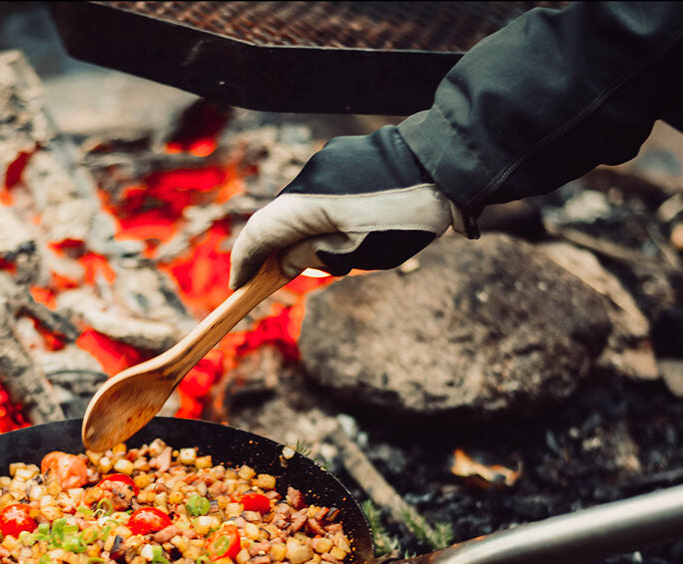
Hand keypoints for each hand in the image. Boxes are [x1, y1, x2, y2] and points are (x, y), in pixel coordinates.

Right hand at [229, 125, 474, 288]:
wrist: (447, 164)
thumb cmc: (405, 215)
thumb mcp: (359, 252)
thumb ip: (314, 257)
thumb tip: (286, 259)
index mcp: (307, 203)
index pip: (258, 234)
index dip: (244, 263)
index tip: (239, 285)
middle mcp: (308, 176)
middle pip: (277, 220)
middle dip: (278, 251)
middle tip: (287, 277)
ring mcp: (325, 162)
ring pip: (299, 206)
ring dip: (305, 233)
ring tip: (341, 252)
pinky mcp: (343, 156)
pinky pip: (319, 192)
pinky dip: (321, 215)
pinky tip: (352, 227)